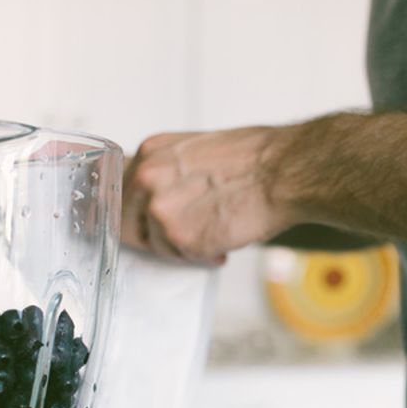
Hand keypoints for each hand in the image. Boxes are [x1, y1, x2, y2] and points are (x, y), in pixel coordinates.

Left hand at [122, 126, 295, 264]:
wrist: (284, 171)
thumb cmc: (255, 159)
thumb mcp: (195, 149)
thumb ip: (168, 172)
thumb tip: (158, 196)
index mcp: (151, 152)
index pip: (122, 194)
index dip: (136, 215)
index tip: (147, 226)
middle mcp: (148, 178)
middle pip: (128, 225)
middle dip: (155, 238)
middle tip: (183, 238)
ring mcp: (162, 209)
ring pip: (158, 246)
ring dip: (184, 248)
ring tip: (215, 232)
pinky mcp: (182, 237)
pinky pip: (183, 258)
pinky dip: (204, 257)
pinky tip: (224, 243)